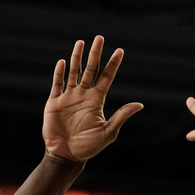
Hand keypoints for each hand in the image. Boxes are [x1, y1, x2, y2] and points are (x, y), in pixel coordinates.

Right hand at [43, 36, 142, 161]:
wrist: (66, 156)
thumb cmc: (88, 147)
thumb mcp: (108, 132)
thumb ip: (121, 116)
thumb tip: (140, 105)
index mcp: (97, 100)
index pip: (106, 77)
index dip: (113, 64)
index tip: (120, 51)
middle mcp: (83, 95)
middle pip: (90, 70)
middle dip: (95, 54)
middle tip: (100, 38)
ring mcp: (68, 97)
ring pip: (74, 72)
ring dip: (77, 58)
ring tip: (81, 43)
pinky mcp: (54, 103)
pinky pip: (57, 84)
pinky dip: (59, 73)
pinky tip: (62, 62)